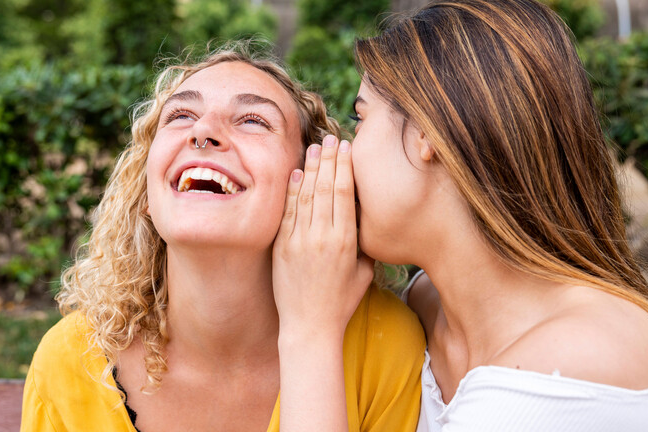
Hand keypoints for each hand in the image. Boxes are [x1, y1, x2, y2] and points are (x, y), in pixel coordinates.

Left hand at [273, 134, 373, 338]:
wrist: (310, 327)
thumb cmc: (341, 302)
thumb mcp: (364, 273)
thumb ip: (365, 245)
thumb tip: (365, 218)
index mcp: (346, 241)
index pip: (344, 194)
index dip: (345, 167)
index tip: (347, 148)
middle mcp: (322, 237)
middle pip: (325, 188)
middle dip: (329, 159)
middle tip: (331, 138)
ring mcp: (299, 241)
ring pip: (306, 195)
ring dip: (311, 168)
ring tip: (315, 146)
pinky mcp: (282, 247)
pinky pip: (287, 212)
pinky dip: (292, 191)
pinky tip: (296, 173)